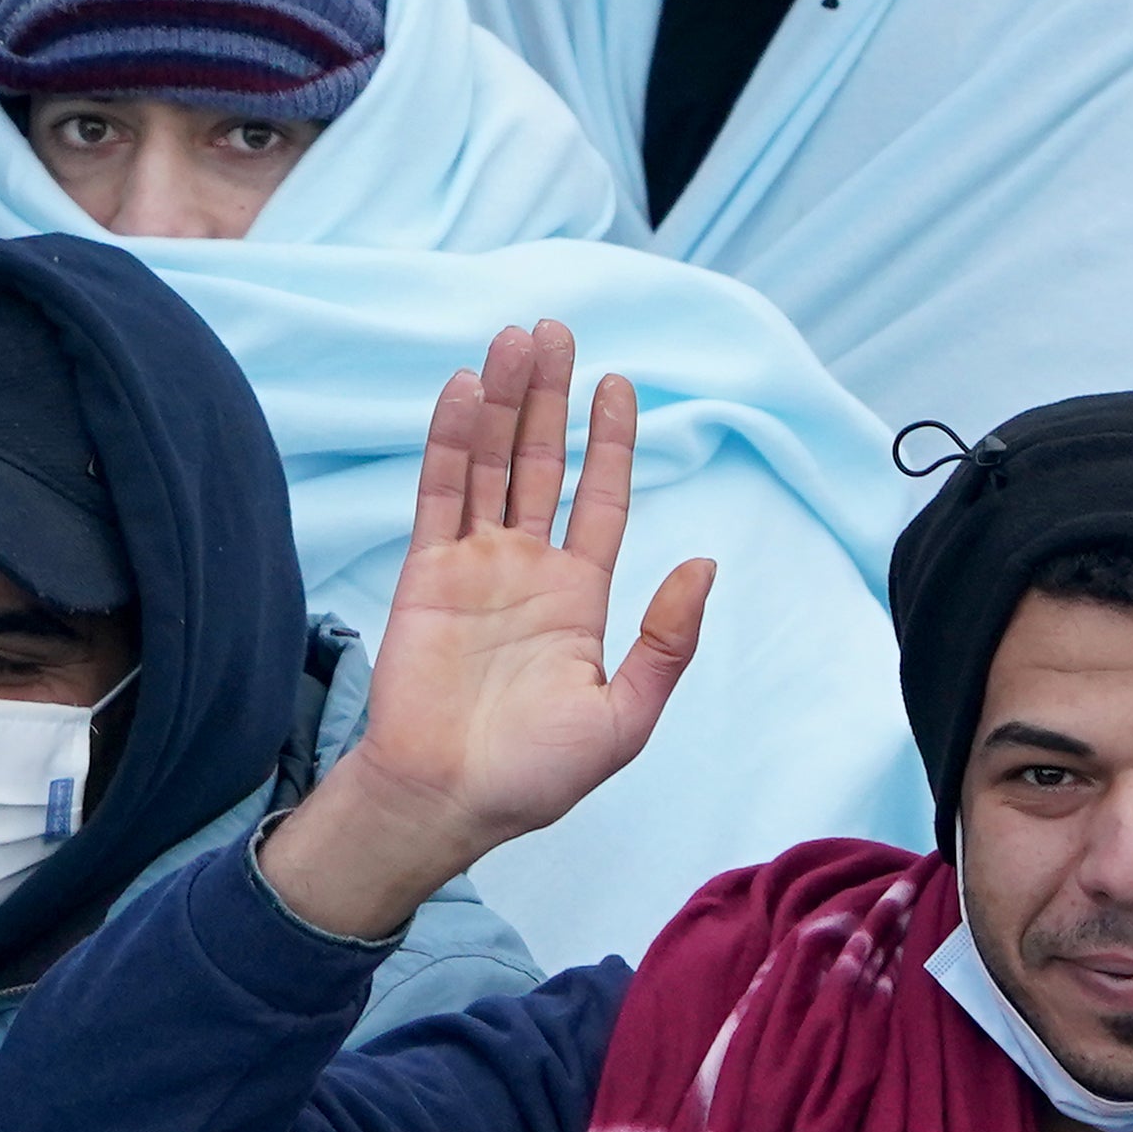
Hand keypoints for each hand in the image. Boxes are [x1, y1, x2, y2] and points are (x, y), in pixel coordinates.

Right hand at [256, 320, 715, 940]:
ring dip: (502, 403)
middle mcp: (528, 570)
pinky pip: (441, 493)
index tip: (619, 385)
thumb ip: (667, 641)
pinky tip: (464, 389)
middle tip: (557, 331)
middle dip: (551, 398)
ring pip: (492, 465)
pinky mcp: (426, 572)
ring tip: (515, 340)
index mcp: (579, 598)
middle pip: (544, 464)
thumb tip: (706, 563)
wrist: (446, 801)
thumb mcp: (626, 718)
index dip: (612, 442)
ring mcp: (475, 566)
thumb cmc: (534, 776)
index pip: (602, 500)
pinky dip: (452, 440)